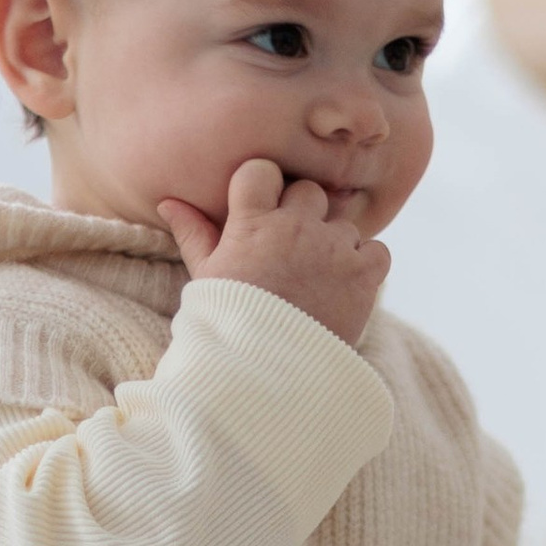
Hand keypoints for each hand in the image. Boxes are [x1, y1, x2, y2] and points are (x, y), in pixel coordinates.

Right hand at [158, 158, 387, 345]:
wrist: (268, 375)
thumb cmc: (230, 323)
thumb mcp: (207, 276)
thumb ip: (194, 233)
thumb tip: (168, 202)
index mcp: (253, 222)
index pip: (261, 170)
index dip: (264, 185)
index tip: (262, 208)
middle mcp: (297, 226)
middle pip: (309, 191)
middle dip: (303, 213)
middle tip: (292, 248)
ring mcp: (334, 248)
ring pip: (344, 224)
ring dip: (334, 244)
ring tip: (315, 280)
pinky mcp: (365, 273)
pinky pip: (377, 250)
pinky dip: (365, 265)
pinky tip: (343, 287)